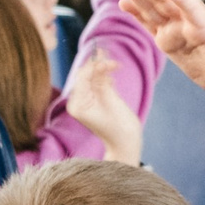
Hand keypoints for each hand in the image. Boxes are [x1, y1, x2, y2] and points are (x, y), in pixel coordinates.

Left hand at [64, 46, 141, 163]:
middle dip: (99, 66)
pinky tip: (113, 81)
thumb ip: (103, 80)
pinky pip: (97, 83)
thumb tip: (99, 60)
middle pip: (85, 75)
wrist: (126, 144)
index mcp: (77, 104)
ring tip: (116, 67)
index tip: (112, 62)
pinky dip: (105, 78)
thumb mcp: (111, 101)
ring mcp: (85, 101)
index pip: (83, 77)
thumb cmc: (120, 127)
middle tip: (115, 63)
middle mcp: (78, 102)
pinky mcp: (94, 100)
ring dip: (104, 71)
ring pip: (92, 77)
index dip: (96, 66)